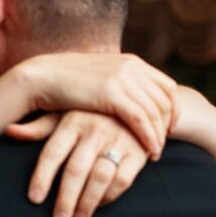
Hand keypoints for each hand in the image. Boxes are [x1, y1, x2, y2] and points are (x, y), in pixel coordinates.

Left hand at [7, 111, 148, 216]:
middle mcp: (95, 129)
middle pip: (76, 170)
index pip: (52, 152)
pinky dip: (110, 195)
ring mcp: (118, 139)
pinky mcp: (138, 151)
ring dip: (88, 201)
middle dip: (66, 198)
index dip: (41, 177)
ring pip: (100, 177)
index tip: (35, 199)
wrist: (136, 101)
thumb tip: (9, 131)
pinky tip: (100, 204)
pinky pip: (123, 179)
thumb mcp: (65, 114)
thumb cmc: (91, 112)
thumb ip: (39, 127)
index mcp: (73, 120)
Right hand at [19, 53, 176, 159]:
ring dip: (159, 134)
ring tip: (156, 153)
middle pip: (165, 100)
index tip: (169, 128)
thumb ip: (119, 86)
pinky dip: (148, 136)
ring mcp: (122, 78)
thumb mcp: (101, 80)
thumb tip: (131, 102)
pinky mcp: (111, 92)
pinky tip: (149, 151)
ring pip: (154, 111)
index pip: (166, 86)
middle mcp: (131, 67)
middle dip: (168, 125)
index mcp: (131, 62)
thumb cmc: (67, 83)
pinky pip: (140, 118)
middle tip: (164, 145)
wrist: (42, 77)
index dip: (173, 109)